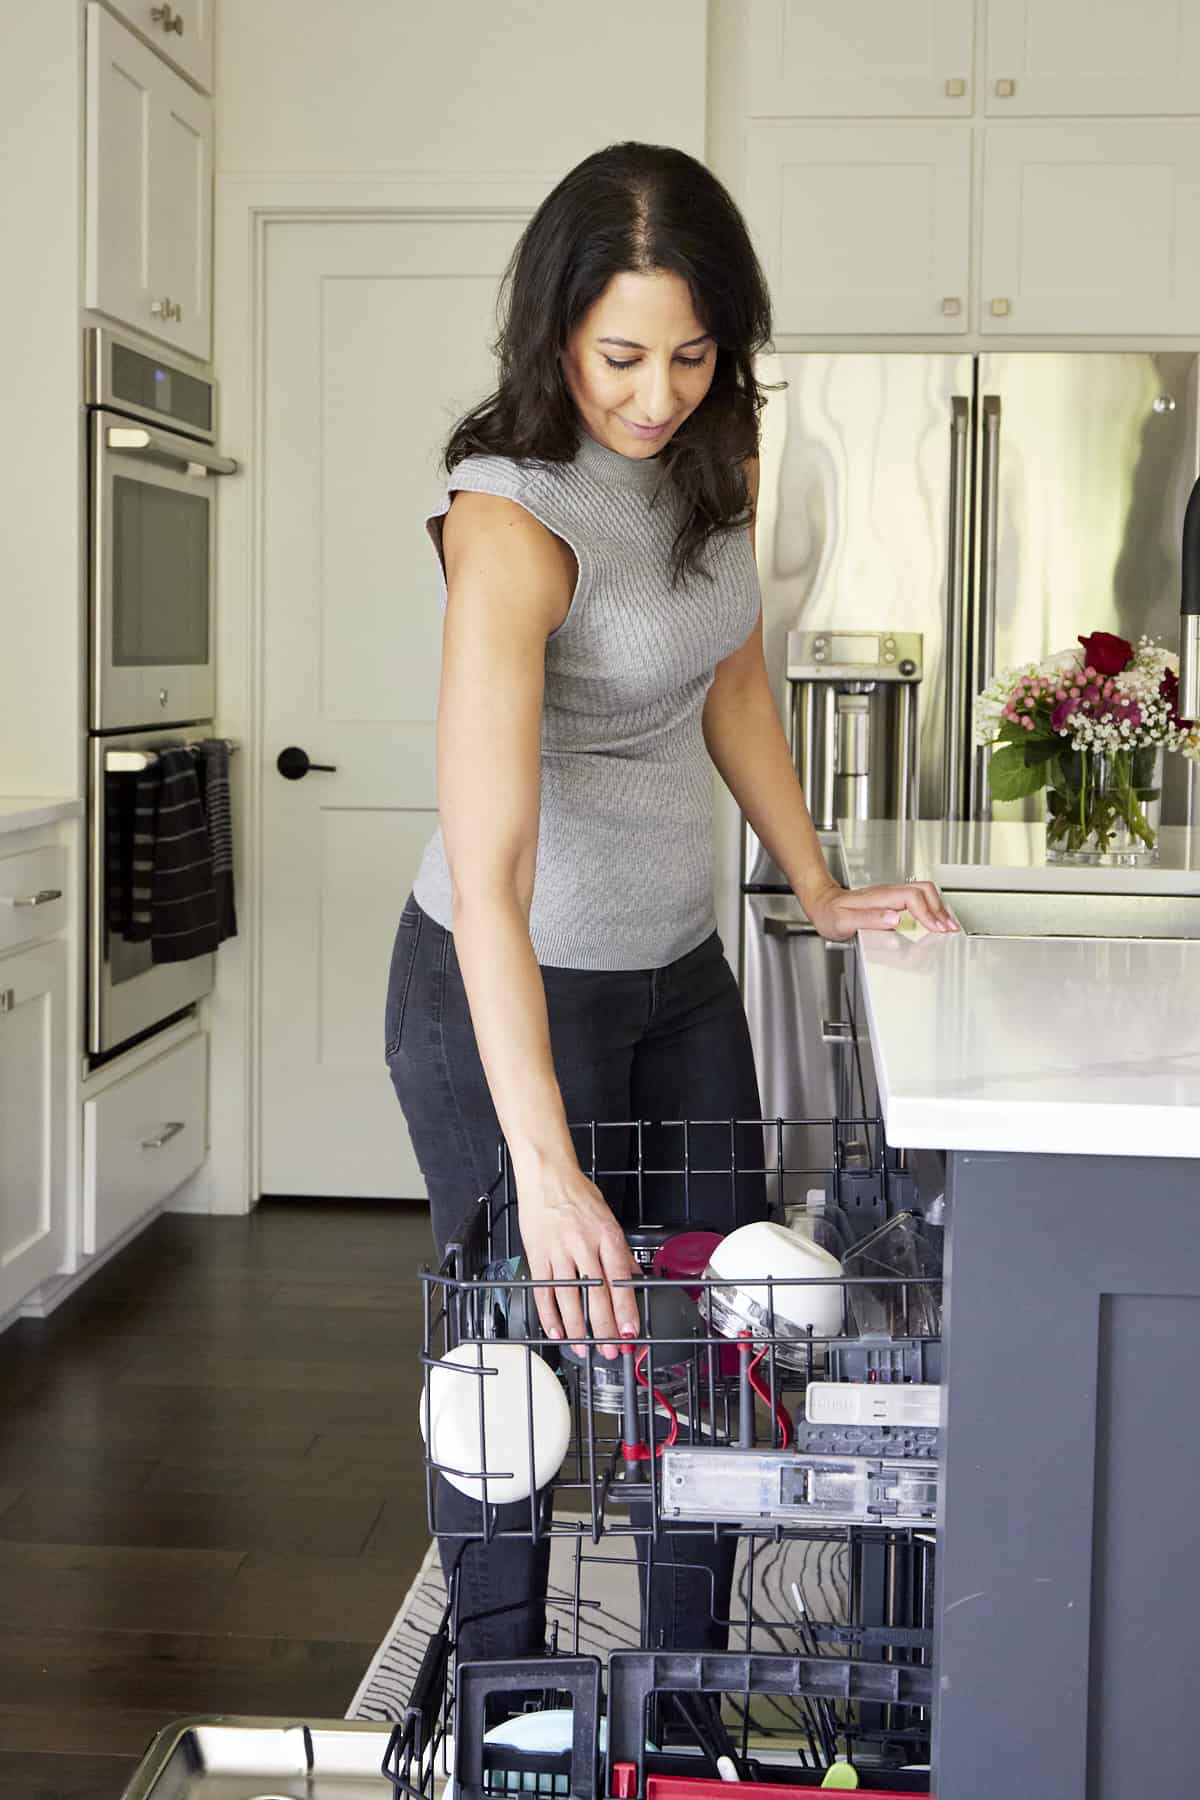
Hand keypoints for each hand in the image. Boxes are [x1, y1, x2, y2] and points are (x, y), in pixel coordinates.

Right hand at [515, 1155, 639, 1357]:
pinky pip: (543, 1291)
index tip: (630, 1331)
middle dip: (605, 1327)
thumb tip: (633, 1279)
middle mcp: (583, 1244)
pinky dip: (549, 1315)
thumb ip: (620, 1250)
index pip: (619, 1279)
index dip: (626, 1309)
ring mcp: (558, 1251)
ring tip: (584, 1348)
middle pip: (595, 1294)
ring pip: (568, 1297)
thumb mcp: (608, 1218)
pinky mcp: (537, 1255)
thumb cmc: (578, 1194)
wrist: (547, 1175)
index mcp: (606, 1235)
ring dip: (577, 1328)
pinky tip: (556, 1332)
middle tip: (611, 1350)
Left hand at [803, 878, 959, 941]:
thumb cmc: (830, 914)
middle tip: (949, 928)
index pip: (912, 898)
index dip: (927, 913)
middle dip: (940, 908)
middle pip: (924, 890)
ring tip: (948, 925)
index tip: (936, 928)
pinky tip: (934, 920)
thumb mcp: (843, 921)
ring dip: (938, 907)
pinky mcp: (891, 899)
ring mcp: (891, 894)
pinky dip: (931, 908)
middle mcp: (887, 892)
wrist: (821, 904)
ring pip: (923, 891)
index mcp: (879, 897)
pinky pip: (918, 898)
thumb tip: (894, 918)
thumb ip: (869, 919)